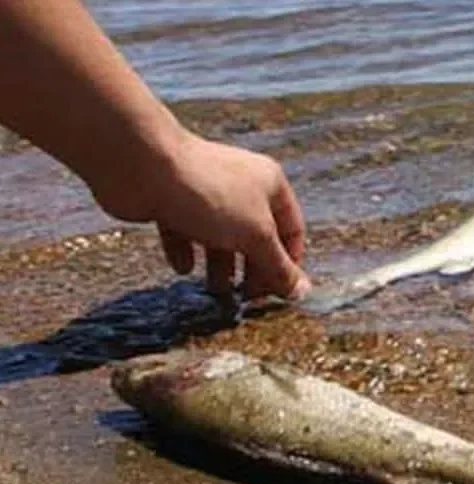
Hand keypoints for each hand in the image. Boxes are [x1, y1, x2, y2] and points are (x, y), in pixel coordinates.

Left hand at [91, 130, 311, 300]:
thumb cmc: (211, 196)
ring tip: (214, 289)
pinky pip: (185, 232)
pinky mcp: (172, 201)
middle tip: (245, 296)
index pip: (291, 229)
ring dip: (219, 266)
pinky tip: (183, 267)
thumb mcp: (256, 236)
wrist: (143, 167)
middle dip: (252, 268)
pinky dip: (186, 251)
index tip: (277, 292)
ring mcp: (205, 193)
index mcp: (270, 184)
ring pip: (220, 237)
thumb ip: (279, 267)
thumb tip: (302, 292)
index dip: (289, 262)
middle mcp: (241, 186)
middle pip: (255, 236)